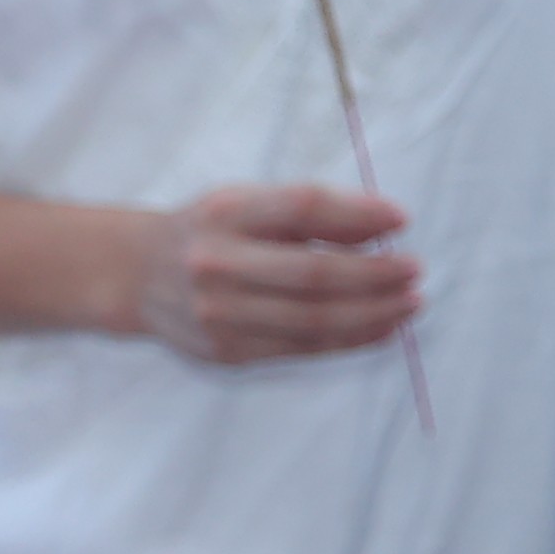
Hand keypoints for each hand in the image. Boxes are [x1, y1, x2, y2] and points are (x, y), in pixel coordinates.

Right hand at [131, 182, 421, 366]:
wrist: (137, 274)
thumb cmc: (213, 230)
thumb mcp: (251, 201)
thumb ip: (314, 211)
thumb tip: (385, 226)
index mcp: (226, 213)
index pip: (303, 207)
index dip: (358, 213)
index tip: (403, 219)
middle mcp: (216, 264)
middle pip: (313, 275)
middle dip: (375, 275)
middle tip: (416, 271)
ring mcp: (217, 314)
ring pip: (311, 321)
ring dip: (373, 315)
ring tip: (410, 304)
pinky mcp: (225, 352)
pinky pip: (299, 349)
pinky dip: (348, 339)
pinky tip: (382, 329)